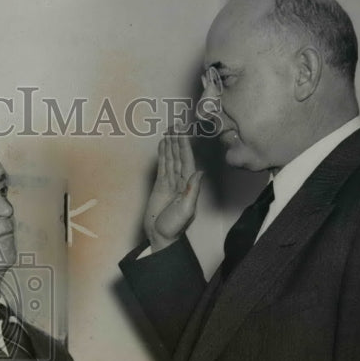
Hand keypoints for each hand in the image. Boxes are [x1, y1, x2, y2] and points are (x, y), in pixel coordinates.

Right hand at [143, 135, 203, 251]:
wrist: (160, 235)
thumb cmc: (174, 227)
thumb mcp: (185, 210)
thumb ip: (192, 191)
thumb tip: (199, 172)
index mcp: (188, 185)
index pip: (187, 161)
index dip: (185, 146)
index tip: (182, 132)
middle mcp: (181, 181)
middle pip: (179, 156)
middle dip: (177, 140)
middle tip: (175, 125)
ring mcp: (170, 182)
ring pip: (171, 159)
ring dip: (170, 145)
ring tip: (169, 130)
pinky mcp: (160, 185)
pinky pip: (162, 166)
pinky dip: (163, 155)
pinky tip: (163, 145)